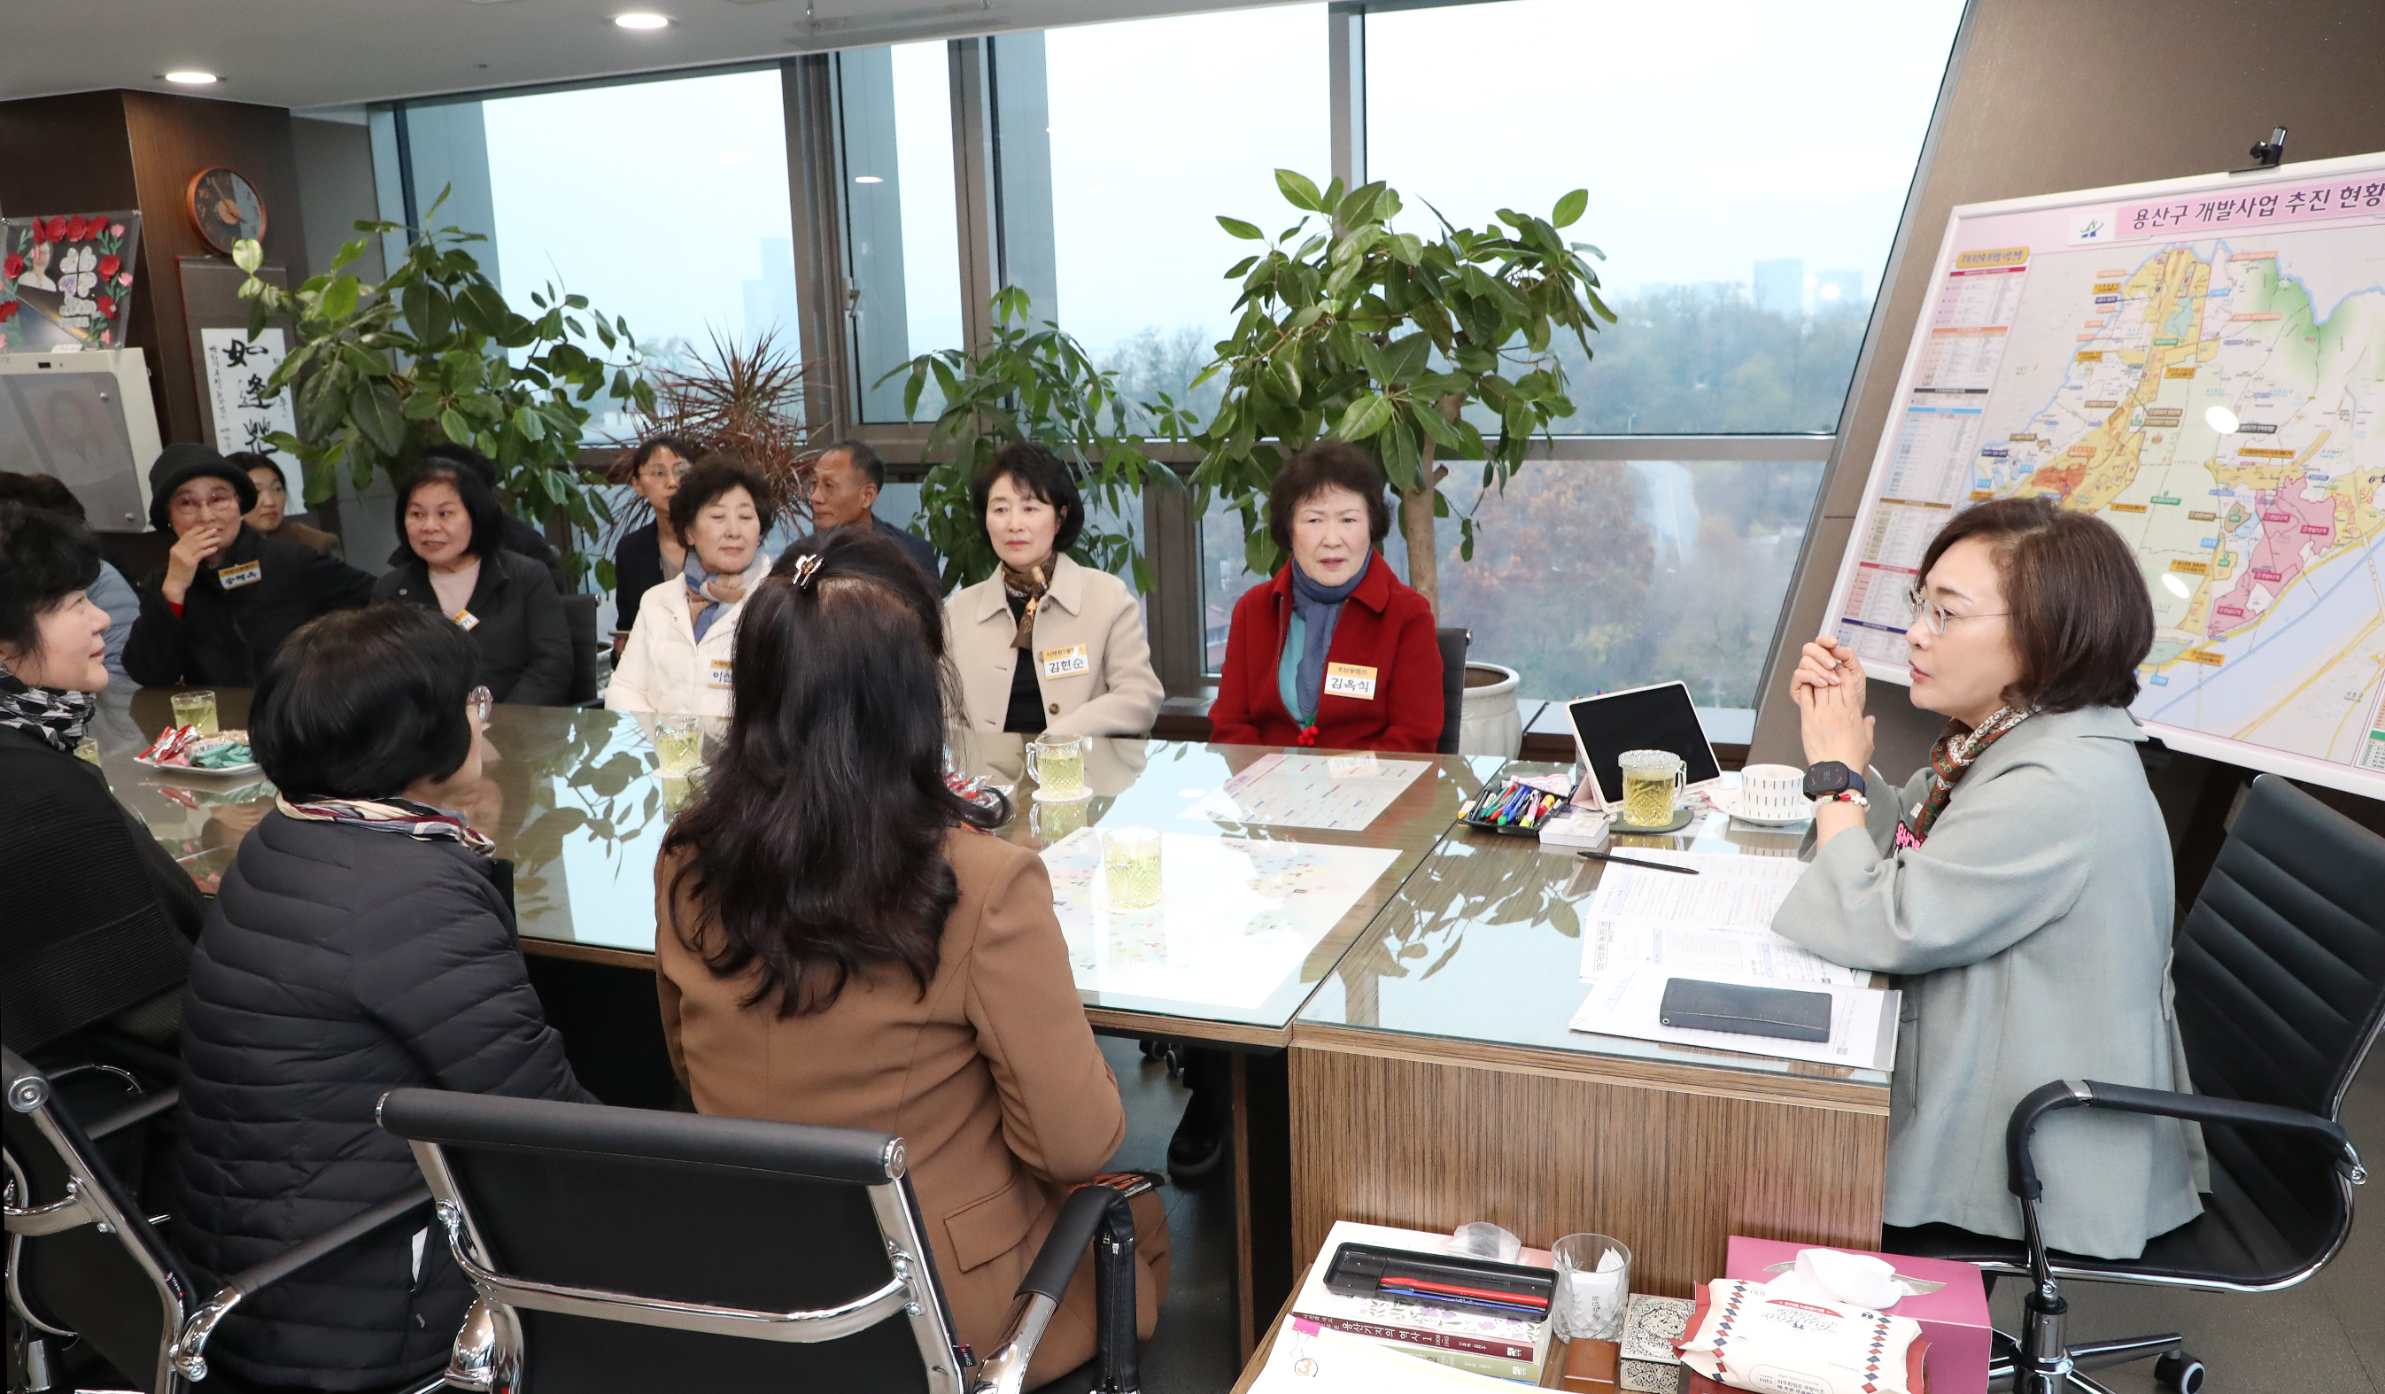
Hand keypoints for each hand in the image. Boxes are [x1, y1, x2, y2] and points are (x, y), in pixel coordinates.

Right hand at [161, 525, 230, 605]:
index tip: (204, 527)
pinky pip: (201, 554)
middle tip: (215, 530)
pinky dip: (209, 550)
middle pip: (194, 539)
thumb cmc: (178, 572)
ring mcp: (184, 556)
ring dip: (209, 540)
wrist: (174, 584)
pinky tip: (215, 549)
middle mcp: (179, 550)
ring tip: (218, 538)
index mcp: (175, 548)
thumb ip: (184, 550)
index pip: (186, 536)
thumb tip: (196, 544)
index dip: (195, 530)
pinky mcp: (190, 563)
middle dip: (205, 533)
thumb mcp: (179, 559)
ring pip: (199, 545)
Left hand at [1791, 635, 1873, 771]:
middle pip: (1833, 682)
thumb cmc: (1853, 759)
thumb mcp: (1868, 741)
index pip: (1849, 684)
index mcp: (1853, 712)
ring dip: (1818, 677)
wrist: (1838, 771)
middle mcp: (1837, 710)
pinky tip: (1805, 682)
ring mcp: (1822, 714)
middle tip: (1827, 664)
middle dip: (1830, 671)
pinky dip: (1805, 688)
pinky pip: (1806, 698)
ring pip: (1820, 686)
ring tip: (1816, 670)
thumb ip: (1868, 727)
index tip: (1841, 668)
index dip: (1844, 673)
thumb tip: (1870, 719)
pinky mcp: (1808, 720)